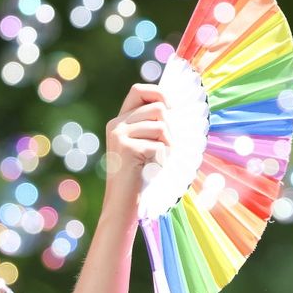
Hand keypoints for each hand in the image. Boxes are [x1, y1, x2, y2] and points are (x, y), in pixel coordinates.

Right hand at [102, 84, 168, 211]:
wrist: (123, 202)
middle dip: (170, 130)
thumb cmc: (140, 175)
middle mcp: (116, 124)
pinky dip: (162, 161)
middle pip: (159, 109)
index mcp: (120, 121)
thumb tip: (175, 106)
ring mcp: (120, 135)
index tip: (171, 109)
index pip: (139, 90)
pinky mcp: (127, 148)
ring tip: (156, 162)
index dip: (159, 94)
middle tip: (165, 149)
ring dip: (168, 147)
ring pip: (162, 127)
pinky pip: (160, 146)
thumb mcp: (144, 144)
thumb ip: (152, 125)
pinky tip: (151, 170)